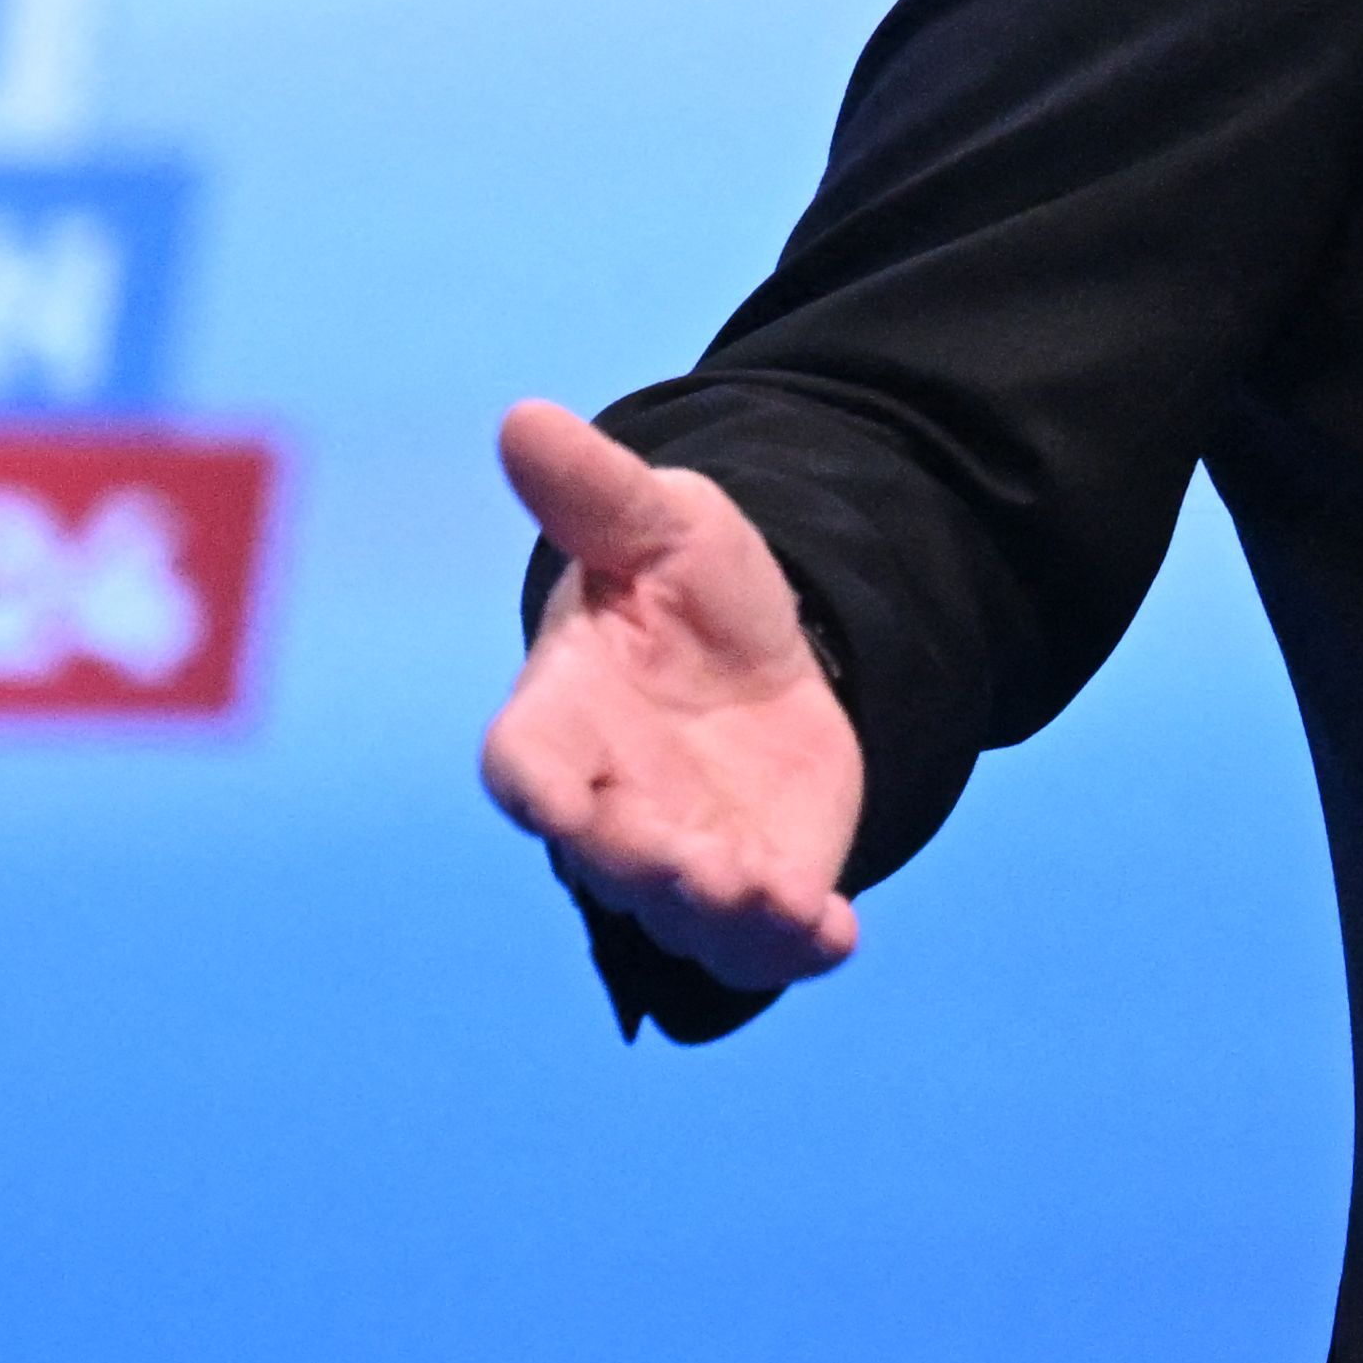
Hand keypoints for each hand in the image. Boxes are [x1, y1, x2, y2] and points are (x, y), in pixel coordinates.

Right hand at [481, 401, 869, 987]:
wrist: (766, 650)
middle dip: (646, 866)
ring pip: (686, 914)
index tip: (549, 800)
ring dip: (724, 915)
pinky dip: (797, 944)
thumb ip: (596, 493)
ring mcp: (683, 856)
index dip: (535, 787)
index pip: (525, 766)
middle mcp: (611, 807)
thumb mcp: (659, 523)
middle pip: (607, 858)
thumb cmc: (682, 590)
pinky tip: (837, 935)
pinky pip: (766, 939)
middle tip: (693, 864)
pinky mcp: (759, 883)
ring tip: (772, 900)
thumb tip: (526, 418)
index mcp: (561, 721)